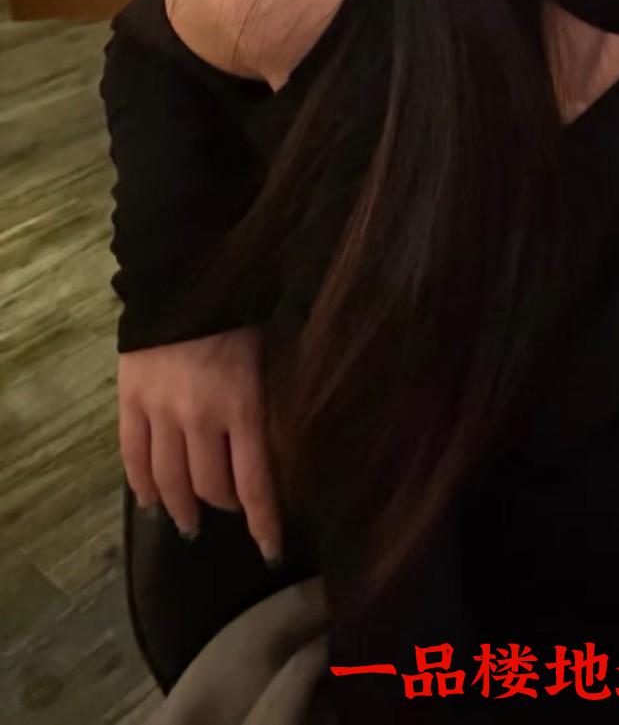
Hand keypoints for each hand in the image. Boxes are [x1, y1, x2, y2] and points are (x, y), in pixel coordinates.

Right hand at [118, 327, 281, 563]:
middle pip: (210, 487)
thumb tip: (282, 451)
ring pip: (168, 481)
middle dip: (224, 505)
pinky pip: (132, 457)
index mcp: (242, 405)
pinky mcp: (129, 402)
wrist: (184, 275)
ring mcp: (159, 412)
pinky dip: (141, 485)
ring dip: (180, 507)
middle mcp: (199, 418)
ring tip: (188, 522)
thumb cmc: (241, 314)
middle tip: (229, 510)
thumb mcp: (270, 358)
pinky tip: (150, 499)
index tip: (269, 550)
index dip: (262, 522)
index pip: (254, 482)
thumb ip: (271, 405)